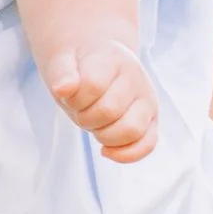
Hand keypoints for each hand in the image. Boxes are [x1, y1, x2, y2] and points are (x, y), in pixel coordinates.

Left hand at [46, 39, 157, 162]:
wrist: (99, 64)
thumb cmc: (80, 68)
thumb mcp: (64, 63)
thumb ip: (61, 73)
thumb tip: (62, 89)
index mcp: (114, 59)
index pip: (92, 85)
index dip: (74, 98)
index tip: (69, 94)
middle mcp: (136, 78)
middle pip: (109, 111)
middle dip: (85, 117)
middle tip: (81, 109)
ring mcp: (147, 100)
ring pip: (130, 131)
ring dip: (103, 136)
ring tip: (95, 124)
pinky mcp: (151, 121)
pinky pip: (147, 145)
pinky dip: (125, 154)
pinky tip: (105, 151)